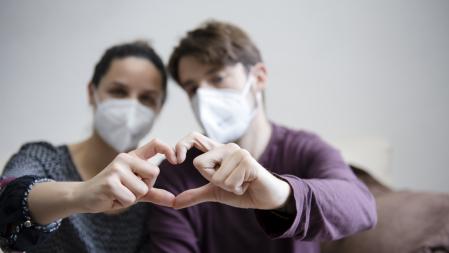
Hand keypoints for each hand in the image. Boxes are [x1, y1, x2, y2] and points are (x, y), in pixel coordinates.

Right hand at [74, 139, 177, 212]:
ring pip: (143, 188)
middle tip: (129, 188)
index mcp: (133, 156)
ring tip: (120, 193)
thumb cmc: (114, 192)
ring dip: (133, 197)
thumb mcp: (136, 191)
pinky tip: (113, 197)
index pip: (155, 144)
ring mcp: (117, 169)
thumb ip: (154, 193)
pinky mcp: (110, 182)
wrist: (85, 196)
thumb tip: (174, 200)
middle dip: (146, 186)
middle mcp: (125, 158)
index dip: (168, 149)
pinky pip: (131, 198)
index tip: (177, 160)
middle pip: (154, 172)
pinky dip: (124, 203)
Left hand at [173, 133, 291, 209]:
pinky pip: (228, 182)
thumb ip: (195, 195)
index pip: (193, 137)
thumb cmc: (242, 191)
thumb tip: (173, 203)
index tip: (176, 160)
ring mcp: (238, 152)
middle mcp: (227, 147)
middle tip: (229, 181)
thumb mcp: (215, 192)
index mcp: (217, 150)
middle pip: (200, 164)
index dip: (181, 145)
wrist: (266, 198)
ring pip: (216, 177)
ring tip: (241, 183)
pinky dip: (236, 189)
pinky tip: (247, 184)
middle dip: (212, 180)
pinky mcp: (247, 161)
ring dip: (227, 187)